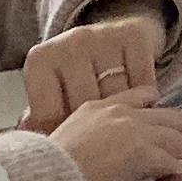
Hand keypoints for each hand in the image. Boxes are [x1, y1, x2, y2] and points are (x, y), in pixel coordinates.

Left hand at [17, 6, 169, 130]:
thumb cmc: (75, 77)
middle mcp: (70, 43)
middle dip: (95, 126)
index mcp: (41, 59)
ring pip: (117, 96)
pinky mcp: (134, 34)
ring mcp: (103, 36)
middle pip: (85, 105)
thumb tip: (35, 146)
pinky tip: (139, 102)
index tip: (74, 137)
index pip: (49, 114)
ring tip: (121, 120)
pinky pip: (143, 83)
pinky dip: (146, 100)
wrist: (109, 37)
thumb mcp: (52, 94)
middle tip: (102, 134)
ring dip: (123, 115)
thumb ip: (42, 120)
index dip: (63, 133)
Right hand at [45, 91, 181, 180]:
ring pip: (177, 137)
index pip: (139, 99)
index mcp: (95, 108)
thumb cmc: (42, 174)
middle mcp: (117, 114)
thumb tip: (100, 164)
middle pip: (169, 117)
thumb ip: (87, 147)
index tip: (173, 115)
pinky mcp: (140, 152)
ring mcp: (131, 130)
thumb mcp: (62, 148)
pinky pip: (172, 164)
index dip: (160, 108)